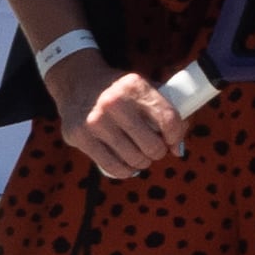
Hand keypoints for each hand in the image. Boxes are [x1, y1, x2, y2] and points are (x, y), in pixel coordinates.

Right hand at [45, 43, 188, 177]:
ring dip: (142, 162)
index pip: (168, 119)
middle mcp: (114, 102)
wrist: (76, 84)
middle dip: (158, 152)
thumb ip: (165, 112)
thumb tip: (177, 149)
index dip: (176, 136)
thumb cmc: (119, 92)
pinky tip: (126, 164)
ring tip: (139, 155)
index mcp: (135, 86)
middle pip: (153, 145)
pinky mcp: (80, 136)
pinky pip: (113, 167)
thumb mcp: (142, 90)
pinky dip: (125, 171)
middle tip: (153, 148)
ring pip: (135, 160)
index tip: (172, 140)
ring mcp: (95, 120)